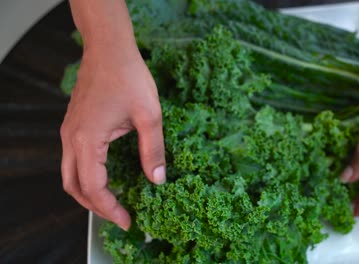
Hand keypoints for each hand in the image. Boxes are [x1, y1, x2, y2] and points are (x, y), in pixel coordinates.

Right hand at [60, 46, 165, 229]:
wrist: (109, 49)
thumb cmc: (129, 77)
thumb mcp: (149, 116)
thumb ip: (153, 150)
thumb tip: (157, 180)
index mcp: (87, 140)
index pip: (93, 187)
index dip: (110, 208)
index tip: (128, 220)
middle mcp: (71, 138)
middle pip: (74, 187)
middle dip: (96, 206)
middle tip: (120, 216)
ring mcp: (69, 131)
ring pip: (70, 175)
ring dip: (88, 193)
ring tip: (113, 202)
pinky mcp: (73, 125)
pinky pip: (72, 160)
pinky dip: (86, 176)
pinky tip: (106, 177)